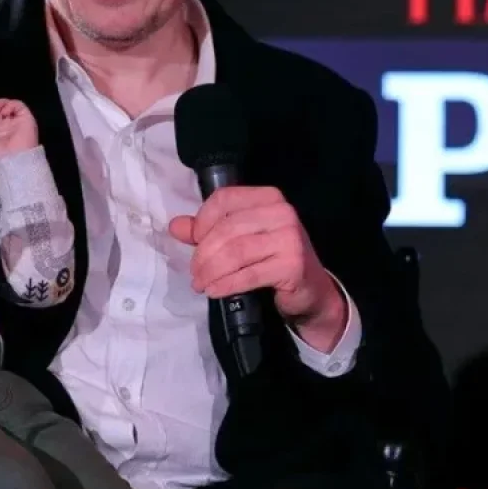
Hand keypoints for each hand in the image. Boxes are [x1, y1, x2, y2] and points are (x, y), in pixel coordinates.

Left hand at [168, 186, 347, 350]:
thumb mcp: (241, 239)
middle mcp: (282, 212)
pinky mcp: (293, 265)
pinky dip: (226, 284)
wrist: (311, 291)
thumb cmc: (272, 259)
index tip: (195, 242)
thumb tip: (175, 226)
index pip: (224, 199)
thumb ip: (207, 231)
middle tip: (195, 273)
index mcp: (268, 197)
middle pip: (227, 228)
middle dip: (204, 253)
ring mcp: (290, 237)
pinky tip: (214, 291)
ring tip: (201, 284)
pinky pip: (249, 274)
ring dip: (211, 271)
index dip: (202, 221)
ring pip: (236, 252)